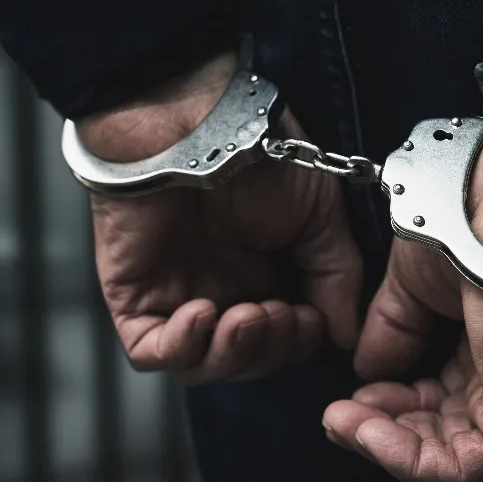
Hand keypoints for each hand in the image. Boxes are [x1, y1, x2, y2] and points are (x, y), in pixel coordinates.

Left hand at [79, 51, 362, 382]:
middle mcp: (222, 287)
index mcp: (265, 273)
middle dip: (272, 349)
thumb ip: (338, 275)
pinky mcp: (133, 294)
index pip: (283, 340)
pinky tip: (206, 313)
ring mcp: (176, 294)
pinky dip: (184, 346)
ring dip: (235, 352)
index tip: (315, 319)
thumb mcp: (322, 215)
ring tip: (250, 314)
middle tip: (284, 314)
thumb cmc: (257, 152)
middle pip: (247, 360)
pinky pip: (151, 351)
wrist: (195, 118)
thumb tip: (349, 335)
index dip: (300, 342)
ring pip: (203, 364)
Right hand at [322, 127, 482, 481]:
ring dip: (385, 444)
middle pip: (441, 429)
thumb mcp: (414, 284)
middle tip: (340, 414)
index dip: (389, 399)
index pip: (441, 393)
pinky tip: (367, 431)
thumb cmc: (476, 226)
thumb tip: (365, 368)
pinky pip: (459, 467)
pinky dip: (405, 457)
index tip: (350, 393)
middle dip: (382, 424)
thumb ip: (391, 330)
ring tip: (343, 422)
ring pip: (448, 455)